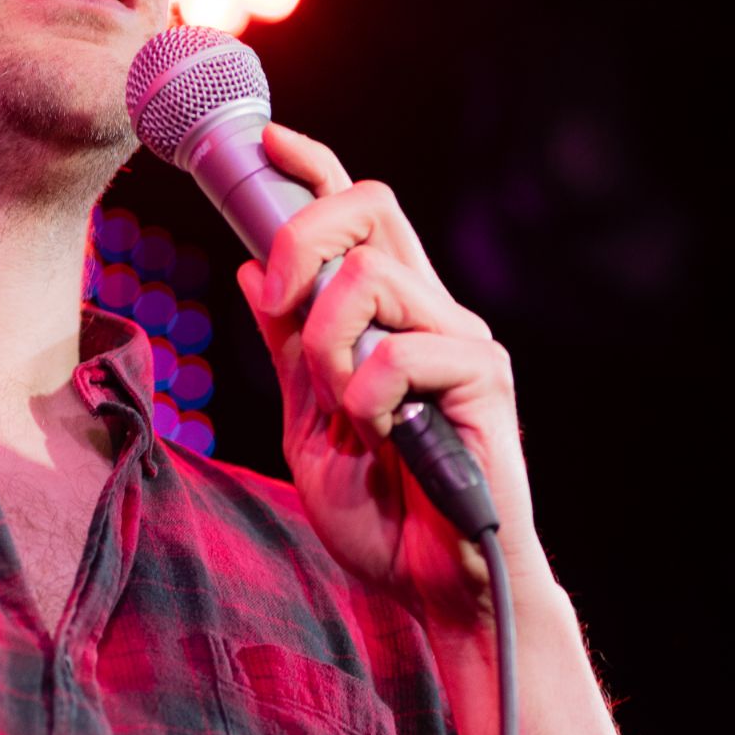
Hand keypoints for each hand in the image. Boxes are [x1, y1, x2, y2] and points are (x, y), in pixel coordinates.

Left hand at [236, 125, 553, 627]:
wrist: (439, 592)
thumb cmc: (384, 517)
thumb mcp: (309, 425)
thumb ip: (288, 351)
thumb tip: (250, 271)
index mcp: (387, 317)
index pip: (355, 214)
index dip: (309, 167)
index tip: (262, 142)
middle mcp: (430, 311)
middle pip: (371, 205)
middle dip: (302, 234)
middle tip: (280, 300)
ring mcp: (460, 340)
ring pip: (369, 279)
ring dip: (328, 345)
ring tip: (345, 413)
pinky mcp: (484, 377)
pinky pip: (398, 351)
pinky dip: (367, 396)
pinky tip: (385, 438)